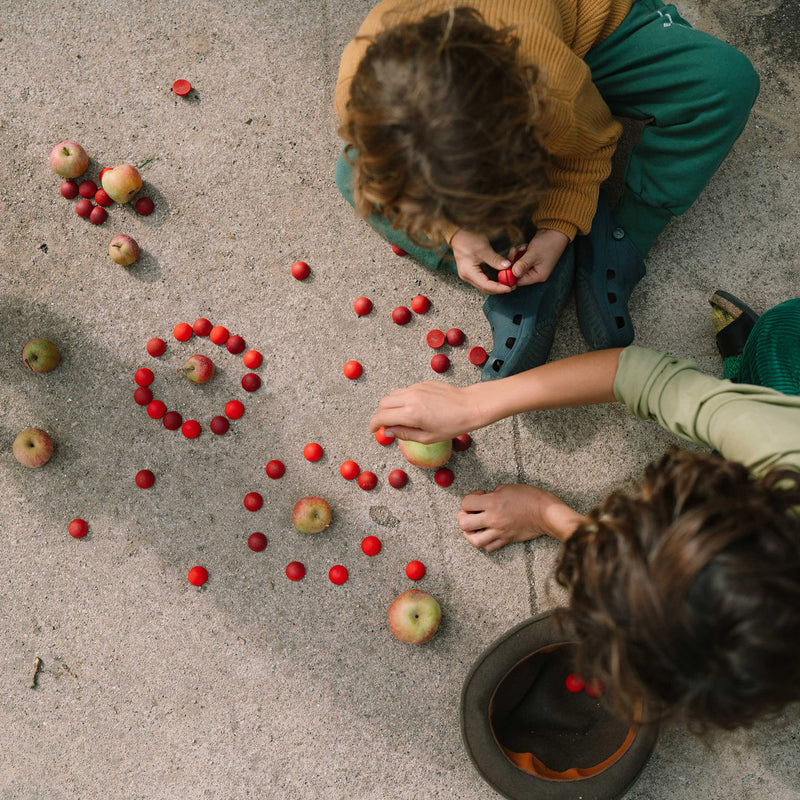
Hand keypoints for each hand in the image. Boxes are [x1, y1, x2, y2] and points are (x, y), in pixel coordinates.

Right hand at [369, 381, 479, 442]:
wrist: (470, 406)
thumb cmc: (453, 425)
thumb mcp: (427, 437)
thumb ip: (404, 434)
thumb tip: (387, 432)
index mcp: (411, 414)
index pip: (382, 417)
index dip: (374, 425)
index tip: (373, 430)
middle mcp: (410, 398)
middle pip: (383, 403)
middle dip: (381, 415)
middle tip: (388, 425)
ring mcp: (416, 388)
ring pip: (393, 394)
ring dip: (391, 405)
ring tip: (400, 417)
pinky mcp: (423, 383)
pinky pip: (405, 390)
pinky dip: (403, 399)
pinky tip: (415, 408)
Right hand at [451, 229, 513, 294]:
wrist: (458, 233)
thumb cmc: (467, 239)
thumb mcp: (483, 248)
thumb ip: (495, 259)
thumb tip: (507, 267)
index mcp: (468, 273)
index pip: (486, 286)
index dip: (499, 288)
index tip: (510, 287)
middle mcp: (468, 276)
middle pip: (486, 288)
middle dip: (499, 288)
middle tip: (513, 285)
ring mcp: (470, 274)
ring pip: (486, 285)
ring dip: (498, 284)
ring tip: (509, 280)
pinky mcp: (473, 271)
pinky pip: (485, 279)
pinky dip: (494, 279)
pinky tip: (502, 276)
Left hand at [457, 485, 584, 550]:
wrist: (546, 513)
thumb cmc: (530, 497)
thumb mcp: (508, 488)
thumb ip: (492, 494)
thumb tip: (484, 500)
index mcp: (492, 503)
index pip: (466, 503)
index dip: (469, 498)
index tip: (479, 496)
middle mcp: (493, 519)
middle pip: (464, 524)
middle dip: (463, 517)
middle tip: (471, 512)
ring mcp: (499, 531)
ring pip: (474, 540)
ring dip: (470, 533)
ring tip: (475, 527)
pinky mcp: (506, 540)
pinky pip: (489, 547)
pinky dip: (485, 542)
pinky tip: (488, 533)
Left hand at [511, 228, 569, 285]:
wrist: (556, 231)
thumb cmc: (548, 243)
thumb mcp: (534, 253)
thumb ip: (523, 264)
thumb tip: (514, 273)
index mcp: (539, 276)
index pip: (519, 281)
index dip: (511, 274)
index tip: (506, 264)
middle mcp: (536, 273)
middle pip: (517, 273)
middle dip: (514, 261)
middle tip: (514, 251)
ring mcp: (534, 267)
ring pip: (517, 265)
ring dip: (517, 255)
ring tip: (523, 247)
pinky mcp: (531, 260)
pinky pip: (521, 259)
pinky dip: (520, 252)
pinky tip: (525, 246)